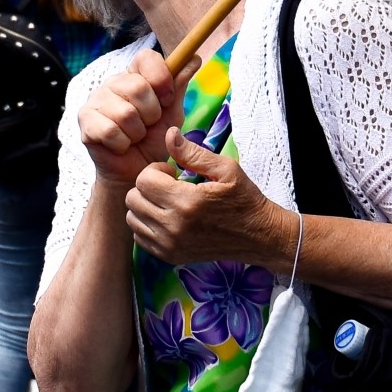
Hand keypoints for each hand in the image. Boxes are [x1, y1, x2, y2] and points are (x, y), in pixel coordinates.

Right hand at [78, 51, 199, 187]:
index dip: (161, 78)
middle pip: (137, 86)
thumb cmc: (154, 140)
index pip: (146, 58)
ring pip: (125, 113)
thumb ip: (180, 85)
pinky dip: (122, 144)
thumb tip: (194, 58)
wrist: (137, 172)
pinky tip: (121, 146)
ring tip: (134, 138)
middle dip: (151, 114)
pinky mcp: (85, 121)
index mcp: (134, 76)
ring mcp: (95, 100)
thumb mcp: (172, 113)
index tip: (167, 99)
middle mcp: (112, 83)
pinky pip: (110, 131)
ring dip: (137, 133)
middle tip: (148, 126)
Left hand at [125, 126, 289, 267]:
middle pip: (133, 199)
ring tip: (167, 201)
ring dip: (145, 205)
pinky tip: (167, 217)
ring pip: (132, 218)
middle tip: (169, 186)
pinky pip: (140, 237)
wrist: (259, 236)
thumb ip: (193, 152)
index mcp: (187, 203)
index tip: (172, 173)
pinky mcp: (171, 258)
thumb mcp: (225, 169)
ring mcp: (171, 246)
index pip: (143, 180)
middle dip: (148, 186)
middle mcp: (174, 228)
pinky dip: (147, 224)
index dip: (155, 170)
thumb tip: (169, 134)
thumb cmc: (244, 199)